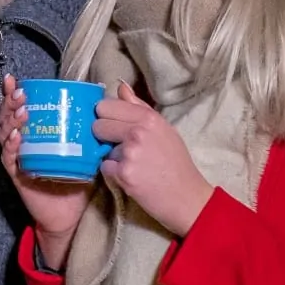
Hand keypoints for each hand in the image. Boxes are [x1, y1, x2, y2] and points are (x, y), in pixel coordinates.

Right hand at [0, 76, 94, 269]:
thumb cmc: (77, 177)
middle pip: (7, 116)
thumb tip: (116, 94)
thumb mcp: (86, 147)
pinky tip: (17, 138)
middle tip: (20, 93)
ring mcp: (18, 158)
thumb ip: (95, 124)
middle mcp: (22, 141)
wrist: (70, 213)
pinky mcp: (17, 175)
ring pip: (5, 134)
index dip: (13, 92)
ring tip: (21, 112)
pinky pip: (9, 158)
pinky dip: (11, 147)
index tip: (15, 80)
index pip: (20, 107)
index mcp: (35, 131)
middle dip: (10, 102)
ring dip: (11, 121)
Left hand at [94, 83, 216, 235]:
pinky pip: (104, 167)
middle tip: (121, 146)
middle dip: (103, 136)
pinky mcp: (123, 174)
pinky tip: (130, 176)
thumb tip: (120, 87)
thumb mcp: (163, 128)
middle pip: (97, 125)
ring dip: (112, 156)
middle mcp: (137, 131)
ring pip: (102, 148)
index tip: (112, 124)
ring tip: (133, 164)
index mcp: (148, 117)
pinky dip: (113, 173)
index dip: (105, 116)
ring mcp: (129, 153)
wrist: (187, 198)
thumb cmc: (176, 162)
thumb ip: (139, 107)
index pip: (105, 105)